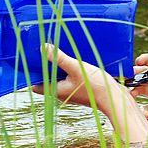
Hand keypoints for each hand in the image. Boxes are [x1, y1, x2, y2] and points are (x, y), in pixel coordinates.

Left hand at [31, 44, 147, 141]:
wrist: (116, 99)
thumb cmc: (96, 87)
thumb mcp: (77, 68)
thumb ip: (60, 58)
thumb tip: (44, 48)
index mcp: (57, 91)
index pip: (36, 85)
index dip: (32, 74)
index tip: (31, 60)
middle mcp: (63, 92)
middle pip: (49, 79)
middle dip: (47, 66)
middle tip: (46, 50)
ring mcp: (73, 90)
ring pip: (61, 77)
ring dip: (60, 65)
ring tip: (60, 50)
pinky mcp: (83, 87)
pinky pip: (72, 76)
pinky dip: (71, 67)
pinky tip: (77, 57)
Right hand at [130, 53, 147, 122]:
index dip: (147, 60)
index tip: (139, 61)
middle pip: (145, 76)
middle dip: (135, 76)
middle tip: (128, 79)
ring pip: (142, 90)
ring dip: (134, 91)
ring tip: (131, 94)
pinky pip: (147, 109)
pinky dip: (141, 110)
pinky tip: (141, 112)